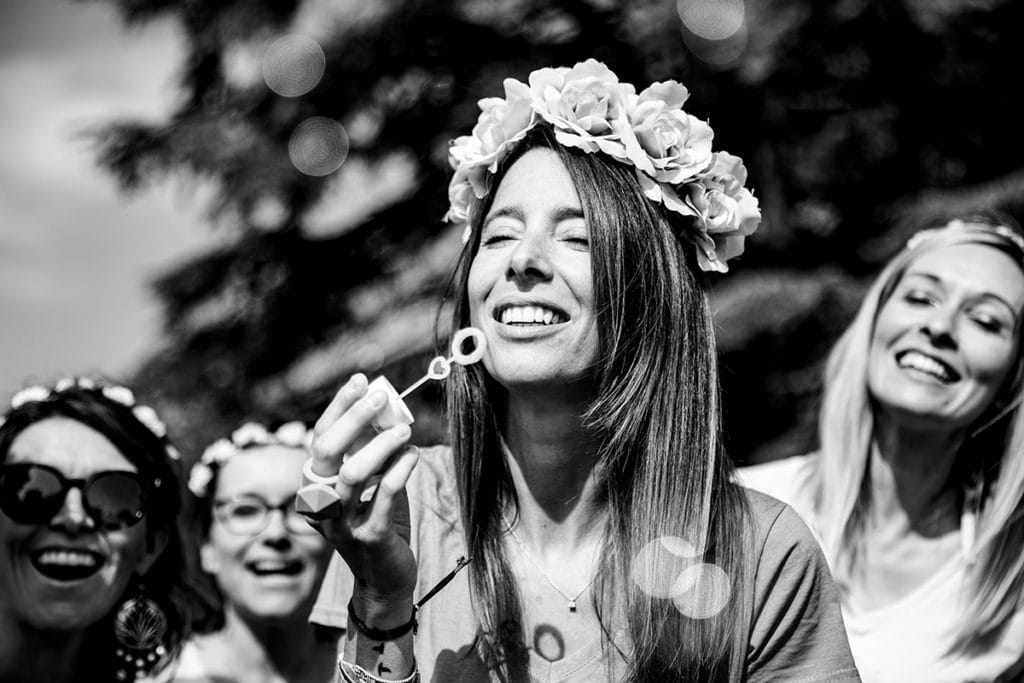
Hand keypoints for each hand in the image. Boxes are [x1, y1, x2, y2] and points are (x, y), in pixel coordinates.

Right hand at [307, 373, 418, 608]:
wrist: (386, 579)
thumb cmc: (378, 522)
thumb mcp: (370, 482)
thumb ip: (371, 450)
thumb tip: (384, 406)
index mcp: (313, 487)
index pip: (319, 438)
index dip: (339, 407)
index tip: (361, 381)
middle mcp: (319, 504)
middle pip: (326, 451)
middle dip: (354, 418)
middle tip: (382, 396)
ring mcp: (340, 523)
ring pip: (352, 473)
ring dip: (380, 445)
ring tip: (404, 430)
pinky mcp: (368, 537)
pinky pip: (382, 495)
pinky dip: (400, 470)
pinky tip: (413, 455)